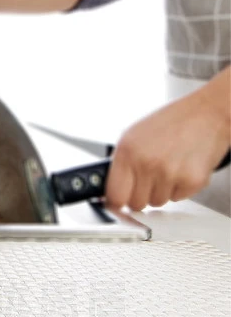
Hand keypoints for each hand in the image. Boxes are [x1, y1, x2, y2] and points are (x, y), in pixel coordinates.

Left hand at [106, 74, 230, 210]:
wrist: (207, 113)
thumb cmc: (171, 122)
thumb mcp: (133, 136)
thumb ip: (120, 163)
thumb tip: (110, 187)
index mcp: (128, 152)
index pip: (115, 195)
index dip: (117, 200)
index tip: (120, 200)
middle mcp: (147, 164)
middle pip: (136, 204)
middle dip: (140, 195)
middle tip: (148, 179)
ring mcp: (170, 174)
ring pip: (157, 202)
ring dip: (161, 190)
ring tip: (167, 167)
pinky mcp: (192, 181)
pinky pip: (178, 198)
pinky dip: (179, 188)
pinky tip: (181, 168)